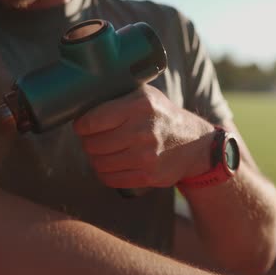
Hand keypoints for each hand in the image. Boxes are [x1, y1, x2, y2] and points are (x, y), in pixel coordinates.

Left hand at [73, 84, 213, 188]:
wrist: (195, 144)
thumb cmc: (161, 116)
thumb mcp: (145, 95)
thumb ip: (117, 97)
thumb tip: (81, 103)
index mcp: (139, 106)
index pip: (92, 121)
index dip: (81, 125)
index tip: (81, 126)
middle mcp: (142, 130)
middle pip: (92, 144)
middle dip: (87, 142)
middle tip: (91, 139)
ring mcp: (146, 156)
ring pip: (98, 163)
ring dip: (94, 158)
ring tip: (101, 151)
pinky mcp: (148, 176)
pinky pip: (110, 179)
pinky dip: (104, 173)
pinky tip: (109, 165)